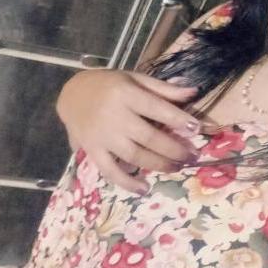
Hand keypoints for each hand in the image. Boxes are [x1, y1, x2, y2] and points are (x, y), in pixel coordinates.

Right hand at [56, 69, 216, 193]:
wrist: (71, 94)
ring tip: (177, 168)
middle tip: (192, 156)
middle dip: (174, 149)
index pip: (157, 108)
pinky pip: (110, 171)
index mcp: (126, 94)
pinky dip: (126, 183)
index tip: (196, 129)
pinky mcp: (92, 151)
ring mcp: (102, 136)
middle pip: (149, 137)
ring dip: (158, 165)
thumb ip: (163, 88)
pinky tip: (144, 189)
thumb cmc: (109, 84)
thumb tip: (193, 92)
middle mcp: (114, 116)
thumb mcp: (135, 79)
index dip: (178, 120)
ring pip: (134, 156)